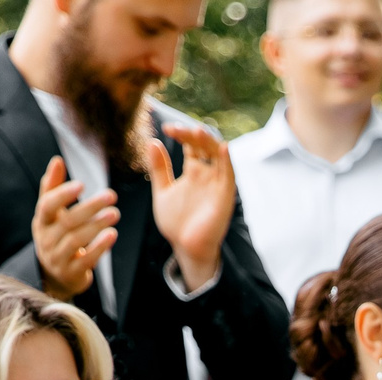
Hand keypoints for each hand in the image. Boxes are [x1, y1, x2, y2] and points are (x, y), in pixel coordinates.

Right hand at [32, 156, 119, 304]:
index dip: (63, 194)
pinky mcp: (72, 273)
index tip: (82, 184)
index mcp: (41, 221)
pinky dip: (100, 247)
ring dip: (97, 225)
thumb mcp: (51, 213)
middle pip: (67, 222)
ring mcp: (58, 258)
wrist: (55, 275)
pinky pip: (86, 260)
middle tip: (111, 195)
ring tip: (115, 213)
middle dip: (90, 207)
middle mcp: (46, 240)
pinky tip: (112, 234)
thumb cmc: (56, 235)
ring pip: (77, 241)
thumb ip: (53, 187)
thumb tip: (57, 160)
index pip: (47, 206)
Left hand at [147, 122, 235, 292]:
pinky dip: (227, 160)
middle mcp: (207, 173)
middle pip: (205, 145)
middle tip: (176, 130)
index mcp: (194, 170)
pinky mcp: (225, 195)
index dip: (181, 133)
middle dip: (192, 134)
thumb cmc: (177, 222)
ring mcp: (217, 183)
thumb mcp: (162, 191)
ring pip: (219, 155)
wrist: (186, 247)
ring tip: (197, 131)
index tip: (166, 129)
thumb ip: (159, 169)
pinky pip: (229, 175)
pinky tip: (223, 148)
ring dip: (210, 141)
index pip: (191, 144)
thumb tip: (152, 141)